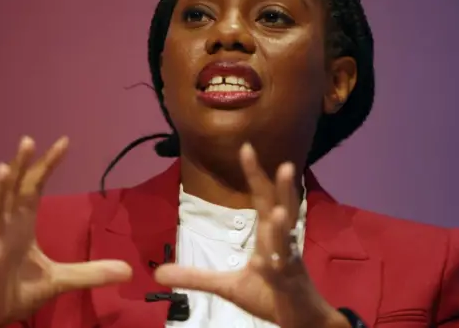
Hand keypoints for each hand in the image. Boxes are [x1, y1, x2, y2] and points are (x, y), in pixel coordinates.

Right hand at [0, 137, 131, 327]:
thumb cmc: (19, 289)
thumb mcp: (62, 279)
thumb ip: (91, 272)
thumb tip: (127, 270)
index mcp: (23, 225)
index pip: (34, 188)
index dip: (46, 165)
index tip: (62, 142)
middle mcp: (7, 228)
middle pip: (14, 191)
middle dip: (20, 166)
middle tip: (28, 140)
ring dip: (0, 190)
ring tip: (4, 169)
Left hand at [154, 144, 348, 327]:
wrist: (299, 320)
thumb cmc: (269, 294)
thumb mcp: (227, 286)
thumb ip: (195, 276)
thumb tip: (158, 273)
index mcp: (268, 237)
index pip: (262, 198)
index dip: (255, 174)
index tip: (246, 147)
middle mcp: (281, 244)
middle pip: (280, 211)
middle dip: (281, 190)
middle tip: (285, 165)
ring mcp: (288, 265)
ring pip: (285, 244)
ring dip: (279, 229)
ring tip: (273, 212)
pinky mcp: (289, 288)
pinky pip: (280, 277)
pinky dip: (273, 269)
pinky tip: (263, 263)